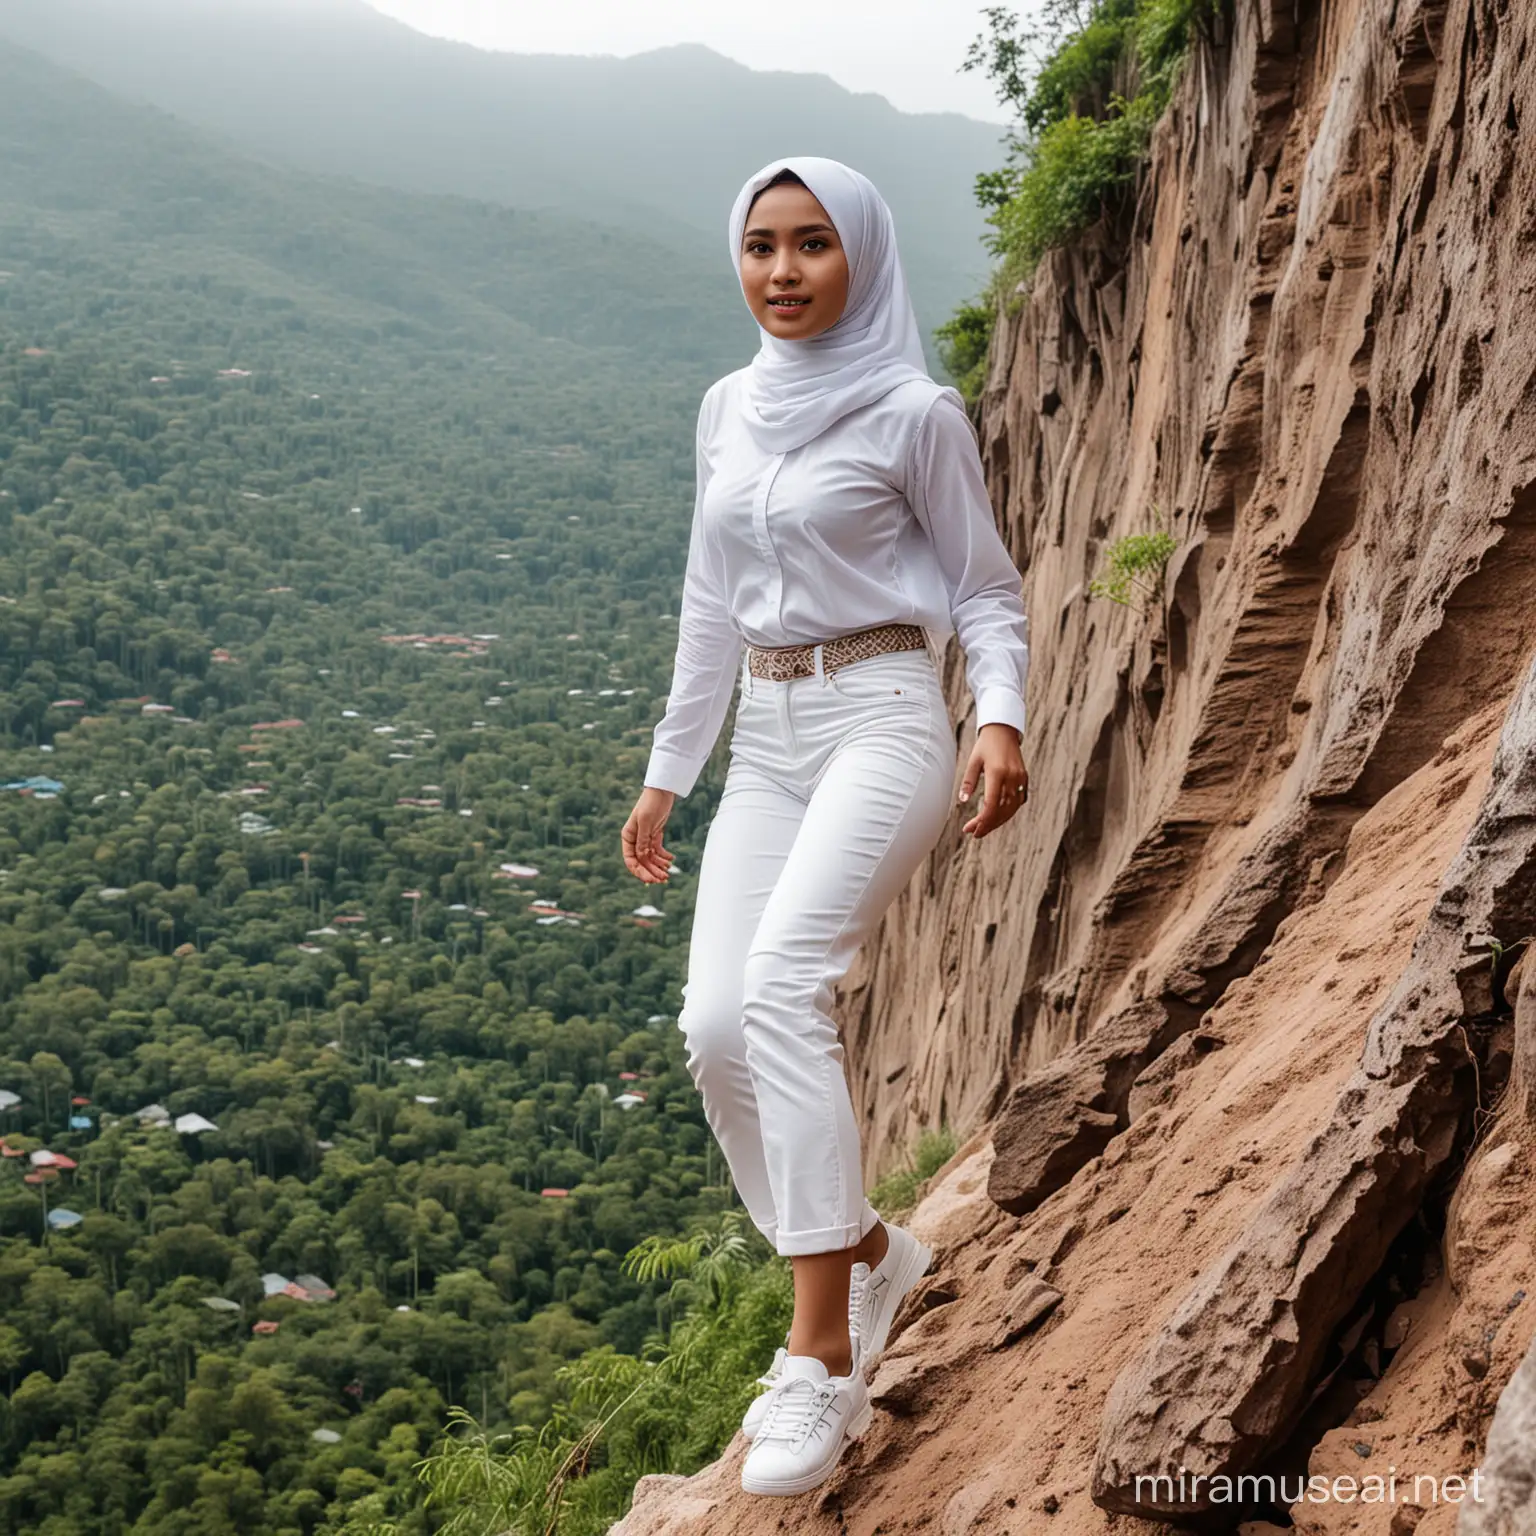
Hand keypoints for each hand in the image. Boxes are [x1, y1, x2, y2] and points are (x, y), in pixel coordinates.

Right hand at [622, 786, 676, 882]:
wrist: (662, 791)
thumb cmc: (651, 803)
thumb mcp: (646, 821)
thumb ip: (643, 840)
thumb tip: (642, 858)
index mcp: (628, 837)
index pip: (630, 860)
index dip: (640, 872)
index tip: (650, 880)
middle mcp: (634, 839)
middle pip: (641, 862)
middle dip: (651, 872)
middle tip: (663, 880)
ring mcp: (645, 838)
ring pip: (650, 858)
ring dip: (658, 866)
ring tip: (669, 872)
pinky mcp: (654, 835)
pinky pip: (657, 851)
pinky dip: (664, 857)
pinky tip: (671, 859)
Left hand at [957, 722, 1028, 838]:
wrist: (1003, 731)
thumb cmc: (985, 746)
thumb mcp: (973, 762)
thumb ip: (968, 782)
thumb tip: (963, 801)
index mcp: (997, 773)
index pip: (991, 805)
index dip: (981, 821)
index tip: (970, 830)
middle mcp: (1011, 777)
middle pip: (1001, 810)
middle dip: (988, 825)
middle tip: (974, 833)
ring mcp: (1020, 779)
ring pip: (1011, 809)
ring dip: (998, 821)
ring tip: (983, 827)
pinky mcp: (1024, 779)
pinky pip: (1018, 801)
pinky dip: (1008, 812)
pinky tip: (997, 817)